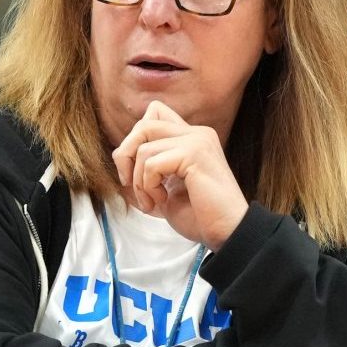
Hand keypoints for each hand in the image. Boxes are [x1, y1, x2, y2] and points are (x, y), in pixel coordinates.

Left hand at [111, 101, 248, 249]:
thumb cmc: (200, 216)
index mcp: (193, 137)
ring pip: (143, 148)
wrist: (228, 233)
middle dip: (126, 156)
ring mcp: (197, 141)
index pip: (154, 113)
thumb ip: (151, 167)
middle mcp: (197, 133)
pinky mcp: (195, 155)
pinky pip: (152, 164)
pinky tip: (162, 200)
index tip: (135, 170)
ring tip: (153, 201)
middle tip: (131, 184)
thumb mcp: (168, 187)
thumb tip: (119, 156)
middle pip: (143, 124)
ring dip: (139, 181)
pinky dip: (148, 186)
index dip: (135, 139)